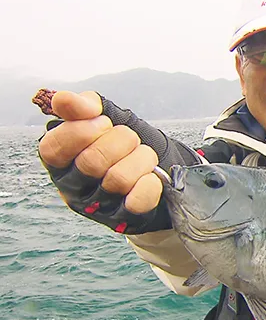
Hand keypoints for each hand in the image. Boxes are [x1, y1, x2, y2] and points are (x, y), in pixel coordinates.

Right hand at [38, 91, 161, 215]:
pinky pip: (137, 202)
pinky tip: (151, 176)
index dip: (82, 130)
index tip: (103, 122)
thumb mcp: (105, 118)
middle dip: (120, 140)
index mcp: (59, 162)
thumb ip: (84, 106)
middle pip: (92, 162)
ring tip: (143, 155)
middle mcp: (72, 189)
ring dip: (141, 158)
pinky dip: (150, 183)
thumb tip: (63, 99)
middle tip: (130, 138)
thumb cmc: (123, 143)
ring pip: (118, 180)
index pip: (53, 148)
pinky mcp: (124, 221)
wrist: (158, 169)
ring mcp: (97, 208)